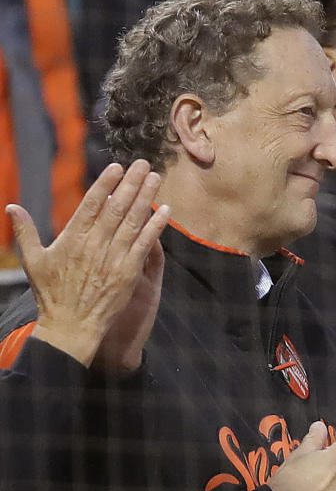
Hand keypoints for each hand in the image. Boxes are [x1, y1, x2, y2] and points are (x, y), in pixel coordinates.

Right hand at [9, 161, 168, 370]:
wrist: (71, 326)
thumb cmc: (51, 295)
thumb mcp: (33, 261)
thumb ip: (26, 232)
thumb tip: (11, 207)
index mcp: (72, 237)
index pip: (92, 203)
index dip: (106, 183)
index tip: (117, 167)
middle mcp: (95, 244)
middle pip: (117, 207)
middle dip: (131, 183)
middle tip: (143, 164)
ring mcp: (114, 257)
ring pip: (133, 221)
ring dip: (146, 198)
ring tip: (155, 178)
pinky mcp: (129, 272)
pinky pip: (145, 244)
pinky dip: (156, 226)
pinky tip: (166, 211)